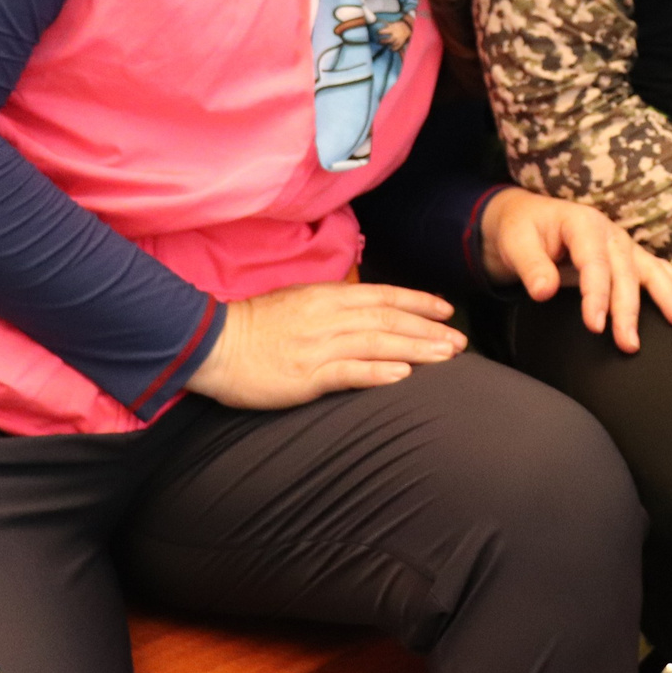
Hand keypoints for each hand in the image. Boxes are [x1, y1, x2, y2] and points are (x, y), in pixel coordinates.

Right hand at [184, 281, 464, 407]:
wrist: (212, 344)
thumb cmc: (254, 326)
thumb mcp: (297, 302)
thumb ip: (332, 306)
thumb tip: (365, 312)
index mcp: (326, 297)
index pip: (383, 296)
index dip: (418, 302)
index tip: (446, 310)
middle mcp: (328, 316)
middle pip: (388, 320)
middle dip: (428, 329)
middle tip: (459, 342)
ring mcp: (318, 346)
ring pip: (377, 343)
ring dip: (416, 349)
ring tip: (446, 357)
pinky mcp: (306, 375)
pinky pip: (348, 371)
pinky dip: (377, 372)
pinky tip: (402, 376)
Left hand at [482, 187, 671, 352]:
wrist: (526, 216)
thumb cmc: (520, 230)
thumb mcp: (515, 243)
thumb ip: (530, 266)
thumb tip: (544, 291)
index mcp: (582, 223)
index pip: (594, 263)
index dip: (596, 295)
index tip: (595, 326)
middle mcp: (609, 232)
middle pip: (624, 272)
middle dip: (629, 309)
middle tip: (629, 343)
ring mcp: (622, 244)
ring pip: (648, 271)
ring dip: (667, 297)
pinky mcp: (627, 256)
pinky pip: (656, 269)